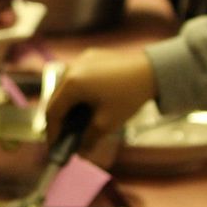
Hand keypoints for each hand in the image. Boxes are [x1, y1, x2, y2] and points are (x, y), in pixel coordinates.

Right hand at [42, 48, 157, 151]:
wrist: (153, 70)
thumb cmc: (129, 96)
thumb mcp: (107, 123)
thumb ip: (88, 138)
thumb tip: (80, 151)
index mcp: (72, 84)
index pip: (53, 112)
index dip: (53, 132)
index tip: (56, 146)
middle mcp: (71, 68)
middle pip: (57, 98)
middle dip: (60, 119)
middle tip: (67, 136)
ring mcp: (80, 60)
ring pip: (66, 87)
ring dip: (69, 105)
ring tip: (78, 121)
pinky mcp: (91, 56)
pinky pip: (77, 77)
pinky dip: (78, 92)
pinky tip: (89, 102)